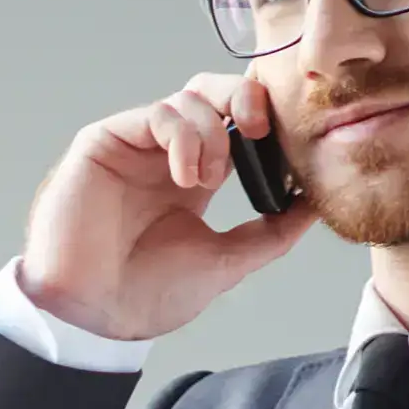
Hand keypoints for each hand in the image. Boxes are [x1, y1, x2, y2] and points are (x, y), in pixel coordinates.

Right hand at [13, 74, 318, 343]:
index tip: (286, 143)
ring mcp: (134, 147)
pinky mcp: (103, 143)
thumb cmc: (145, 295)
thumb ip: (272, 232)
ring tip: (206, 180)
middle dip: (244, 98)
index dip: (262, 118)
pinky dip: (182, 136)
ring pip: (188, 99)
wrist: (94, 315)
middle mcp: (163, 155)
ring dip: (212, 133)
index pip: (232, 122)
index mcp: (192, 176)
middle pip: (211, 93)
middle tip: (261, 128)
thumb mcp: (227, 261)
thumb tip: (314, 205)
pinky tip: (185, 176)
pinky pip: (154, 114)